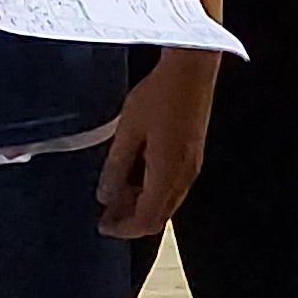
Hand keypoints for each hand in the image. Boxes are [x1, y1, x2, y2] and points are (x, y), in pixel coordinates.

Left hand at [98, 50, 217, 237]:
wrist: (193, 69)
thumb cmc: (160, 94)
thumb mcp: (128, 130)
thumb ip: (116, 166)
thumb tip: (105, 195)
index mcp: (168, 173)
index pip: (146, 219)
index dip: (123, 228)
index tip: (103, 226)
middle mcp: (185, 176)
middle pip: (159, 217)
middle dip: (132, 221)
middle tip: (107, 214)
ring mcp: (193, 166)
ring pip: (168, 203)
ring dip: (143, 205)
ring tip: (118, 193)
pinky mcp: (195, 154)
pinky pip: (174, 187)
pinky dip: (154, 191)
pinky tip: (137, 174)